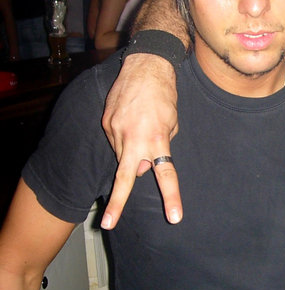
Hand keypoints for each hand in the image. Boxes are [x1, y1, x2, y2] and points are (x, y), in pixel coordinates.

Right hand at [101, 54, 181, 227]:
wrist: (145, 65)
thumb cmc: (164, 95)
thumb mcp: (173, 122)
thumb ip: (161, 147)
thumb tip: (145, 165)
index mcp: (157, 139)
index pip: (165, 174)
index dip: (171, 196)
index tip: (174, 217)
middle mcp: (134, 138)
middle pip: (125, 177)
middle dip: (116, 203)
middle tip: (107, 224)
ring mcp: (115, 131)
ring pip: (122, 156)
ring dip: (131, 152)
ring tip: (141, 127)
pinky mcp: (105, 122)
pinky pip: (115, 140)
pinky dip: (123, 137)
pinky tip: (130, 120)